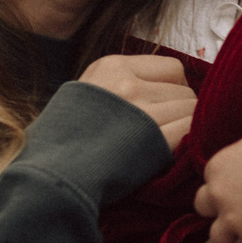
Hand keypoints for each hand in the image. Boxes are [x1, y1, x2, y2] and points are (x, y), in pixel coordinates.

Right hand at [78, 54, 195, 149]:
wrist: (50, 176)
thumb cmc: (68, 138)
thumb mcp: (90, 91)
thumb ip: (127, 82)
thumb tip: (174, 86)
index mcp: (112, 66)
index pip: (173, 68)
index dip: (172, 89)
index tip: (161, 107)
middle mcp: (128, 84)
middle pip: (186, 91)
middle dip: (179, 111)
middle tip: (162, 131)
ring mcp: (140, 111)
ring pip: (191, 111)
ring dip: (185, 128)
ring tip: (161, 143)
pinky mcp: (152, 139)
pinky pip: (189, 130)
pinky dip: (187, 142)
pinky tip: (170, 152)